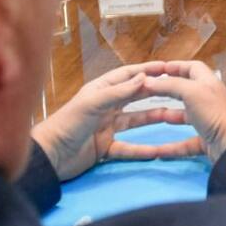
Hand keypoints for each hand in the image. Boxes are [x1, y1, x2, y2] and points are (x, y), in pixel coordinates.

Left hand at [30, 62, 195, 180]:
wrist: (50, 157)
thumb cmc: (68, 123)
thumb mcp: (94, 103)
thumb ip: (120, 91)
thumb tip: (144, 77)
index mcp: (100, 90)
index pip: (127, 75)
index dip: (146, 70)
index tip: (167, 68)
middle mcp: (105, 106)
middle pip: (133, 96)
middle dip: (153, 92)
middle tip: (176, 88)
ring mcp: (106, 127)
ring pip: (135, 120)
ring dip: (152, 118)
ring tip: (173, 116)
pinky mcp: (105, 147)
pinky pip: (128, 147)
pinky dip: (141, 150)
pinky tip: (157, 151)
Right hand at [141, 60, 225, 162]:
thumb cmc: (214, 112)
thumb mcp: (191, 92)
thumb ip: (170, 85)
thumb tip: (148, 80)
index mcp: (208, 83)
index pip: (193, 68)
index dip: (176, 66)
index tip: (158, 70)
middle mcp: (208, 99)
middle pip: (186, 91)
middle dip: (168, 90)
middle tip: (148, 92)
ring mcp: (208, 121)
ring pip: (184, 116)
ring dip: (167, 116)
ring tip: (147, 117)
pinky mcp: (206, 140)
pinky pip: (185, 144)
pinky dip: (171, 148)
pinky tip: (156, 152)